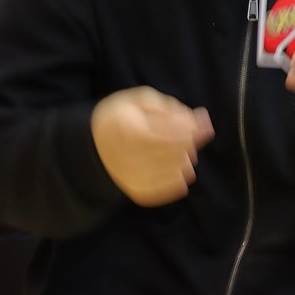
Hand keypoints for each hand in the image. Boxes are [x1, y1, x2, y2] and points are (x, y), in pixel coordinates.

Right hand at [91, 86, 213, 206]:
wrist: (94, 149)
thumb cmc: (121, 119)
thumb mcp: (139, 101)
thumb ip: (170, 108)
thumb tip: (199, 118)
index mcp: (130, 131)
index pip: (176, 134)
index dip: (195, 127)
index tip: (201, 121)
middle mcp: (132, 159)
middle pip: (182, 152)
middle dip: (191, 141)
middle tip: (185, 133)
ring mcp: (136, 179)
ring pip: (183, 170)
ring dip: (187, 157)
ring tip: (174, 148)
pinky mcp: (141, 193)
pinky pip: (176, 187)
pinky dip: (182, 173)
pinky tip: (174, 163)